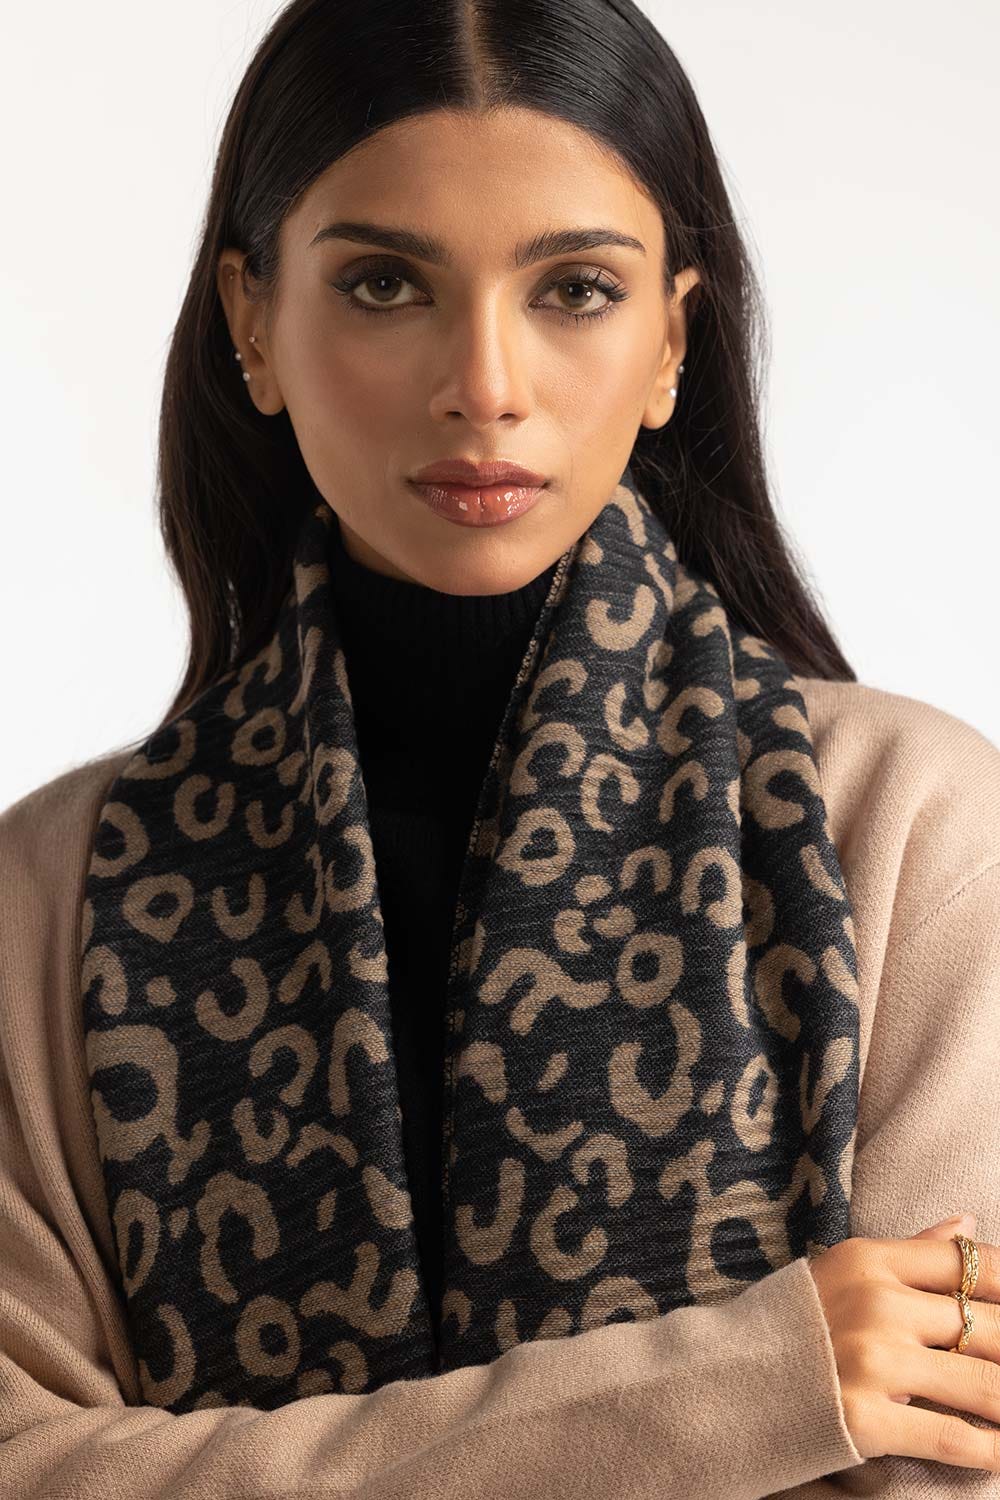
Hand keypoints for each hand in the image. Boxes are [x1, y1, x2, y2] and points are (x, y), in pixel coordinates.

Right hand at [808, 1213, 999, 1471]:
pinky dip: (990, 1452)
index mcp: (870, 1260)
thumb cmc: (790, 1325)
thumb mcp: (842, 1272)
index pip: (970, 1263)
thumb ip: (910, 1250)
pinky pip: (954, 1439)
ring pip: (985, 1387)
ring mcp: (872, 1362)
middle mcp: (876, 1304)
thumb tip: (966, 1222)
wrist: (721, 1383)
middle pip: (989, 1325)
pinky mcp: (866, 1419)